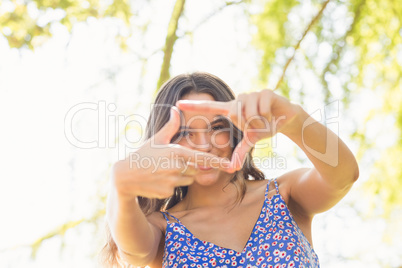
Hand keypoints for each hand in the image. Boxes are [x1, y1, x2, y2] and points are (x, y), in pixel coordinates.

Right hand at [112, 107, 231, 198]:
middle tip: (172, 164)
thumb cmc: (142, 155)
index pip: (203, 158)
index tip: (230, 165)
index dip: (217, 162)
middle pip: (196, 170)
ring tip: (163, 171)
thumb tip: (176, 109)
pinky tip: (158, 180)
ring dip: (181, 177)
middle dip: (189, 168)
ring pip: (188, 181)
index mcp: (177, 152)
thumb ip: (171, 126)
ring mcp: (172, 181)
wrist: (125, 176)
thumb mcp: (157, 139)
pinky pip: (176, 189)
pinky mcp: (167, 192)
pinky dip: (171, 186)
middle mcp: (177, 167)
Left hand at [176, 89, 298, 170]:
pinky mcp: (264, 92)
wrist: (287, 118)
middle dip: (248, 124)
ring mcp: (251, 94)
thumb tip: (231, 168)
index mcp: (232, 110)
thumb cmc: (265, 127)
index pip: (210, 107)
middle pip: (235, 113)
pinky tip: (272, 114)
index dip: (195, 106)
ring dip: (258, 122)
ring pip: (248, 111)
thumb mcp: (251, 141)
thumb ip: (240, 152)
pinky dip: (267, 115)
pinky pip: (261, 107)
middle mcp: (239, 100)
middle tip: (258, 127)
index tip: (178, 103)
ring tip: (265, 121)